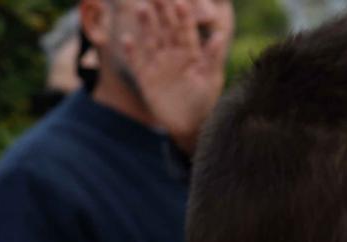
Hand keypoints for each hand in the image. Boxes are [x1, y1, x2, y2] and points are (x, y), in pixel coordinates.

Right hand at [116, 0, 230, 152]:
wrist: (189, 124)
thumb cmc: (205, 101)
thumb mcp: (212, 79)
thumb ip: (213, 58)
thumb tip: (220, 36)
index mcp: (191, 53)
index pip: (186, 30)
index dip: (183, 15)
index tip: (181, 0)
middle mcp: (173, 55)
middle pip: (166, 29)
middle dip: (162, 12)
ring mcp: (159, 66)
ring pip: (151, 40)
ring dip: (146, 25)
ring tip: (142, 8)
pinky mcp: (146, 79)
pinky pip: (137, 62)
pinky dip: (131, 52)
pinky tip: (126, 39)